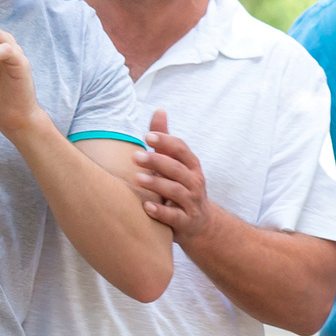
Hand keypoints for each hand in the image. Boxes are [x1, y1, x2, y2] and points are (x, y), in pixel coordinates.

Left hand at [132, 109, 212, 240]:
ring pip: (176, 192)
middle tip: (135, 156)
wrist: (200, 224)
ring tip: (137, 179)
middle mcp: (194, 182)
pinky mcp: (186, 222)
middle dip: (157, 161)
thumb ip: (165, 141)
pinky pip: (175, 217)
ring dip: (157, 184)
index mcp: (191, 166)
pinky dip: (161, 212)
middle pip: (177, 169)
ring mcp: (191, 203)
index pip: (181, 150)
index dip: (166, 142)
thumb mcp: (176, 164)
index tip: (147, 136)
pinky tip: (146, 207)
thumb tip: (159, 110)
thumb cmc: (181, 187)